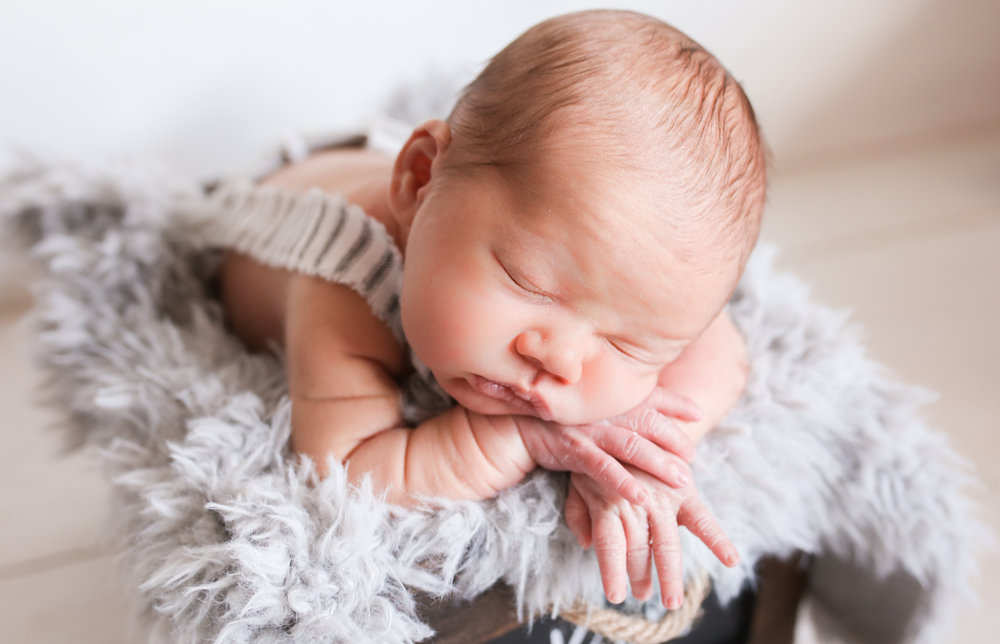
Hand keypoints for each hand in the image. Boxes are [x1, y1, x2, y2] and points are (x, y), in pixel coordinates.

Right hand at [517, 387, 701, 504]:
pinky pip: (603, 467)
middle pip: (648, 422)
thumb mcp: (593, 412)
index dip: (675, 402)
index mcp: (612, 399)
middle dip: (674, 439)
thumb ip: (621, 413)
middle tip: (692, 458)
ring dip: (658, 463)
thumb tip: (654, 419)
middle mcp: (605, 411)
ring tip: (682, 481)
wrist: (518, 425)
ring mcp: (591, 430)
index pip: (650, 396)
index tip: (696, 411)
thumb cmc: (562, 422)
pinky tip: (641, 497)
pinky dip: (623, 482)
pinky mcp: (575, 450)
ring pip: (632, 445)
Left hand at [564, 467, 738, 608]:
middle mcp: (635, 500)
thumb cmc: (601, 453)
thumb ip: (578, 512)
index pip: (610, 544)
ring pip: (666, 542)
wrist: (630, 411)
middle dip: (640, 577)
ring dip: (670, 574)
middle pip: (638, 548)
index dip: (612, 572)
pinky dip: (717, 538)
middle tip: (641, 596)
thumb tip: (586, 544)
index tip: (616, 596)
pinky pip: (702, 517)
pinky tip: (730, 559)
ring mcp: (662, 495)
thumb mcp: (579, 478)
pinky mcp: (684, 488)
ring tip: (672, 601)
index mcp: (607, 499)